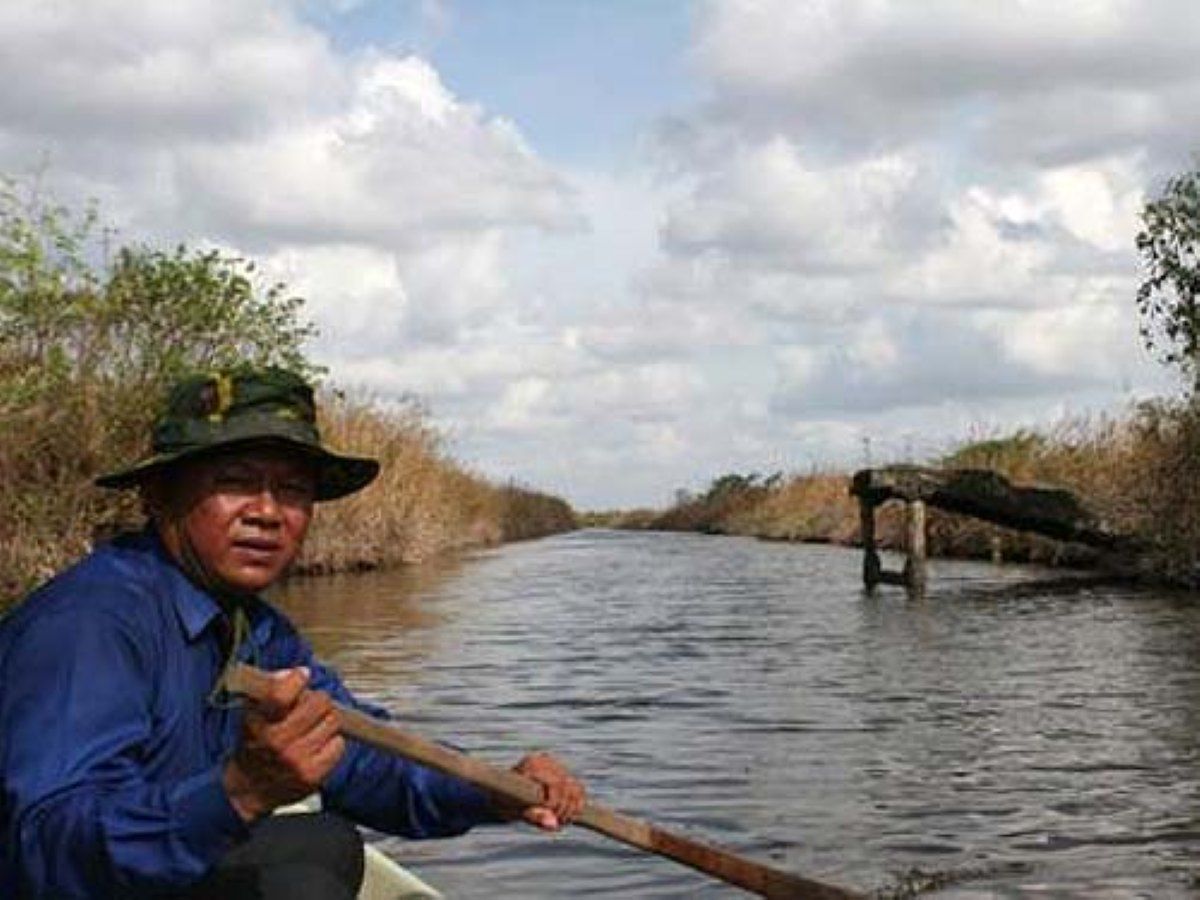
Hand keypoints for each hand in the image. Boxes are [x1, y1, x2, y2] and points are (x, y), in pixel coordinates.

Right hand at [222, 667, 345, 821]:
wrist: (248, 789)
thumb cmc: (254, 746)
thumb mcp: (252, 714)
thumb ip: (271, 690)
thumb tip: (296, 674)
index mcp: (258, 723)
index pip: (279, 695)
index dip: (296, 680)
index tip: (301, 676)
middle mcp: (276, 742)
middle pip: (319, 702)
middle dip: (318, 700)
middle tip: (311, 708)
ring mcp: (295, 760)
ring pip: (333, 720)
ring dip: (326, 721)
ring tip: (312, 729)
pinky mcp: (312, 775)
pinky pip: (338, 744)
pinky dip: (332, 743)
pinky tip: (317, 746)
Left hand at [507, 751, 585, 830]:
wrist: (500, 796)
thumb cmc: (503, 803)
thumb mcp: (513, 811)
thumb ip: (532, 816)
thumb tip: (553, 824)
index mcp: (531, 764)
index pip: (554, 783)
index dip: (556, 803)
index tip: (552, 818)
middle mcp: (545, 761)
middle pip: (567, 786)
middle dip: (565, 809)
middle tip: (558, 824)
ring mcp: (555, 766)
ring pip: (575, 788)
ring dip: (573, 809)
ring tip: (562, 822)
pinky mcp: (562, 774)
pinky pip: (578, 789)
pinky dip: (578, 805)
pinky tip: (570, 817)